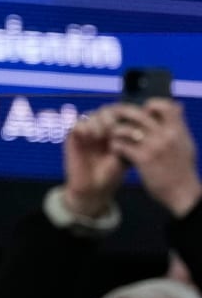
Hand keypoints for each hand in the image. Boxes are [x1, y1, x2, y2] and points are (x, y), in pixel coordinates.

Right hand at [63, 106, 127, 219]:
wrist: (93, 189)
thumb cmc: (112, 174)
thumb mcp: (127, 155)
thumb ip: (130, 140)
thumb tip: (139, 126)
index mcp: (117, 132)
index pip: (120, 113)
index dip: (124, 114)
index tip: (127, 125)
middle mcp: (102, 130)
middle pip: (105, 110)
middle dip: (110, 116)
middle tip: (112, 128)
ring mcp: (87, 134)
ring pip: (91, 115)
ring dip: (97, 122)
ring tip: (100, 135)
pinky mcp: (73, 138)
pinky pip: (76, 124)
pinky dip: (83, 126)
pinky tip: (90, 136)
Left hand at [113, 99, 200, 218]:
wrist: (183, 193)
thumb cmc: (182, 169)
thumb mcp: (185, 143)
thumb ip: (178, 124)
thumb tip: (177, 105)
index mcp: (177, 130)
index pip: (163, 106)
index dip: (150, 105)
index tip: (143, 112)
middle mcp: (166, 135)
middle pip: (138, 114)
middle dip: (123, 115)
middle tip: (116, 120)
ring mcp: (154, 147)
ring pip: (125, 129)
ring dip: (115, 131)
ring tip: (113, 136)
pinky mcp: (143, 160)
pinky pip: (122, 146)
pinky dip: (115, 146)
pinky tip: (115, 149)